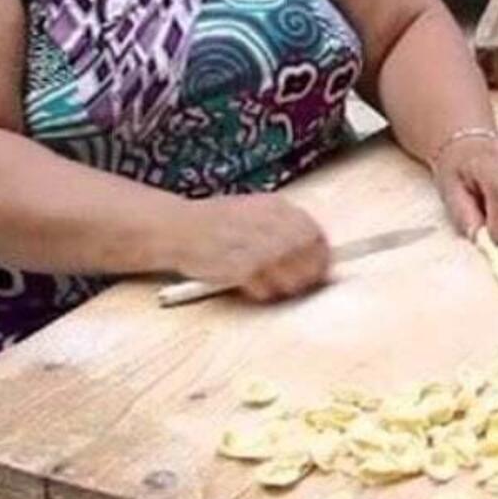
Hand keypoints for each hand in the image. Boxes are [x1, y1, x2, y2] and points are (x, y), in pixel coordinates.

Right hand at [176, 194, 331, 300]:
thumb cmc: (216, 222)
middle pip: (306, 254)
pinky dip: (264, 292)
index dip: (321, 253)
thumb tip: (315, 248)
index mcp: (274, 206)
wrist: (176, 228)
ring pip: (290, 274)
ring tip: (275, 285)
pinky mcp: (238, 267)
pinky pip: (264, 287)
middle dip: (310, 272)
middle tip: (303, 283)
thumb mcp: (254, 209)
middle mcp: (267, 223)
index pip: (313, 232)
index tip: (321, 266)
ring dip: (288, 285)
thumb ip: (282, 225)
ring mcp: (253, 245)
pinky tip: (254, 287)